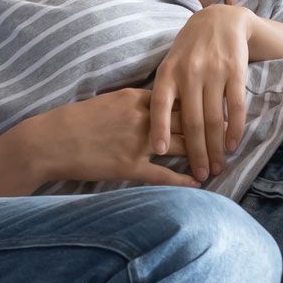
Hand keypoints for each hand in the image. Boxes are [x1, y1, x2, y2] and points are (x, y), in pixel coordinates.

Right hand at [24, 88, 203, 188]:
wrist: (50, 140)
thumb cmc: (75, 121)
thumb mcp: (108, 102)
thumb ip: (135, 105)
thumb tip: (158, 107)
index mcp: (136, 98)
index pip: (180, 98)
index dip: (202, 104)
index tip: (221, 107)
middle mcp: (142, 117)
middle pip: (188, 121)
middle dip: (212, 129)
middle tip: (232, 137)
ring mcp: (137, 142)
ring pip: (182, 146)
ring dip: (204, 155)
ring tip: (221, 162)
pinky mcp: (128, 166)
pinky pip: (163, 175)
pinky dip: (183, 181)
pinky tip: (198, 185)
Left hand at [150, 5, 253, 181]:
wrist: (220, 20)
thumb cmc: (189, 49)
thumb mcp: (170, 65)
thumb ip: (165, 92)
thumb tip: (155, 130)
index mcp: (167, 73)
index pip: (159, 105)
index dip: (159, 129)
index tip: (159, 152)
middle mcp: (188, 73)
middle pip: (191, 120)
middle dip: (195, 151)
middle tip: (200, 174)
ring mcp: (213, 72)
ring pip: (213, 118)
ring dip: (215, 147)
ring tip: (216, 167)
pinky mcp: (235, 71)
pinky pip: (235, 106)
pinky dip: (234, 128)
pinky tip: (232, 145)